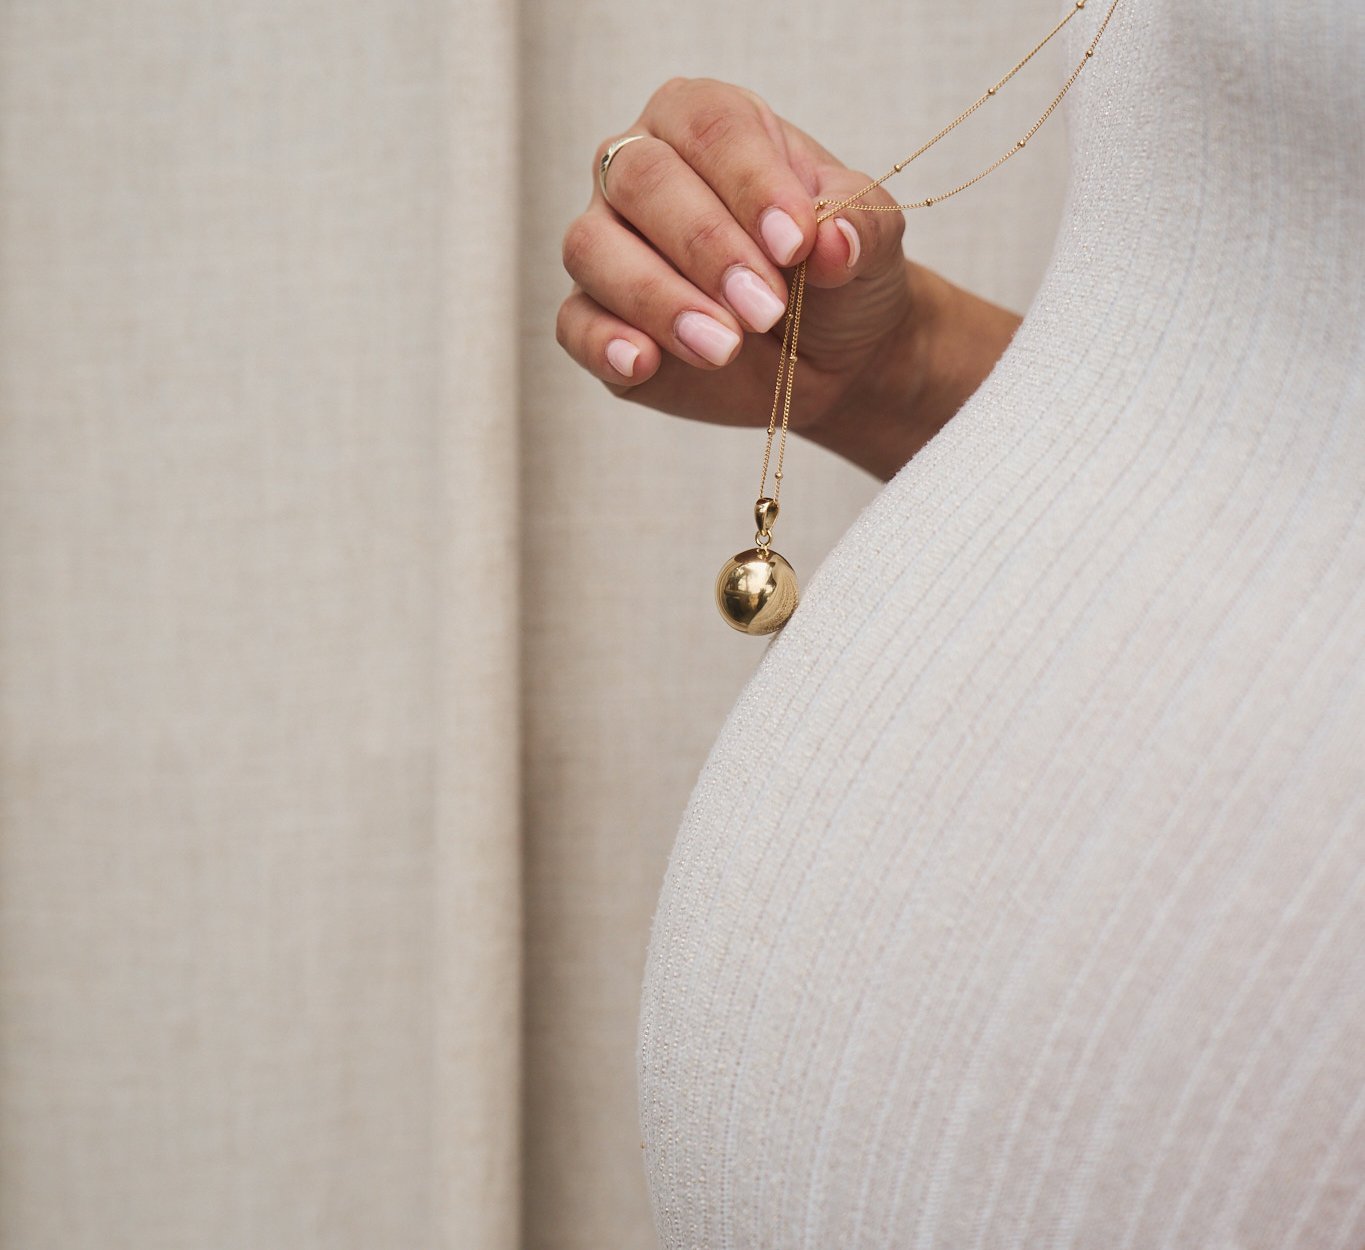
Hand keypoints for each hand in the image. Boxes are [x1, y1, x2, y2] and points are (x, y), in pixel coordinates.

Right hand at [557, 78, 1022, 479]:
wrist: (830, 354)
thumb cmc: (839, 275)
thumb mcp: (870, 244)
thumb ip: (859, 231)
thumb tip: (834, 240)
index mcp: (707, 123)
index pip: (711, 127)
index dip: (750, 183)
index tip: (796, 244)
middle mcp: (641, 170)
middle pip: (642, 180)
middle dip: (706, 247)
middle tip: (766, 307)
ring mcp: (607, 243)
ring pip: (594, 248)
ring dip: (659, 299)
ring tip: (725, 347)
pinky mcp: (594, 317)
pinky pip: (576, 323)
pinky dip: (605, 344)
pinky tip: (643, 363)